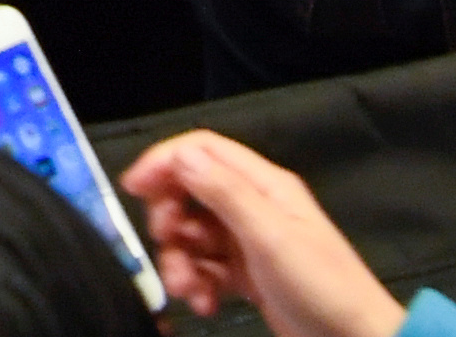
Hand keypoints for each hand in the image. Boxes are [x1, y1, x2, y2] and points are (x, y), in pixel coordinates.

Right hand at [122, 130, 407, 336]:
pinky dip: (197, 283)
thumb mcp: (270, 237)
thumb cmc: (322, 286)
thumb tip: (180, 156)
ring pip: (194, 235)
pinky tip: (204, 304)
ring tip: (188, 290)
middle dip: (169, 219)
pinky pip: (206, 268)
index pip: (203, 150)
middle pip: (191, 192)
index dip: (165, 162)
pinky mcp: (248, 275)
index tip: (134, 189)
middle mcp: (255, 206)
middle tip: (165, 245)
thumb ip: (225, 193)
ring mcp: (251, 242)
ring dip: (180, 260)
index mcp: (264, 185)